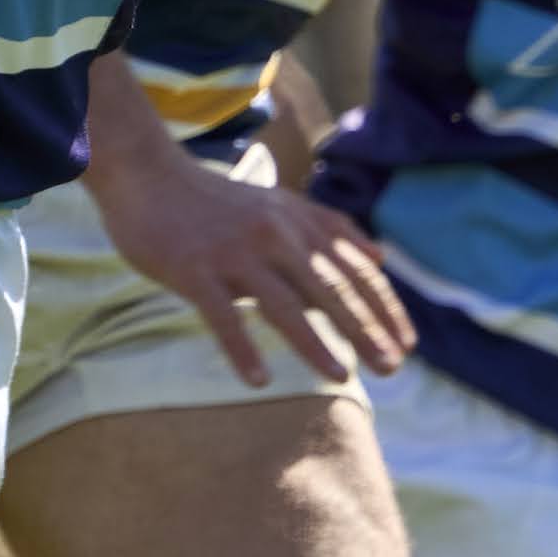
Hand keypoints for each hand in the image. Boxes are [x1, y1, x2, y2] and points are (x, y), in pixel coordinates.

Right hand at [86, 148, 414, 388]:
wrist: (149, 175)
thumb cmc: (217, 199)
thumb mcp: (282, 203)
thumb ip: (331, 229)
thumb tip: (381, 257)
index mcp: (298, 223)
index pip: (353, 270)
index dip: (384, 307)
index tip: (408, 343)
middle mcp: (274, 236)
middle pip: (328, 289)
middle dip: (365, 329)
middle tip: (393, 367)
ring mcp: (234, 253)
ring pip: (282, 304)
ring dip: (315, 343)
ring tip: (342, 377)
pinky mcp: (194, 270)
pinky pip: (222, 316)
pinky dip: (242, 349)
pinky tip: (259, 381)